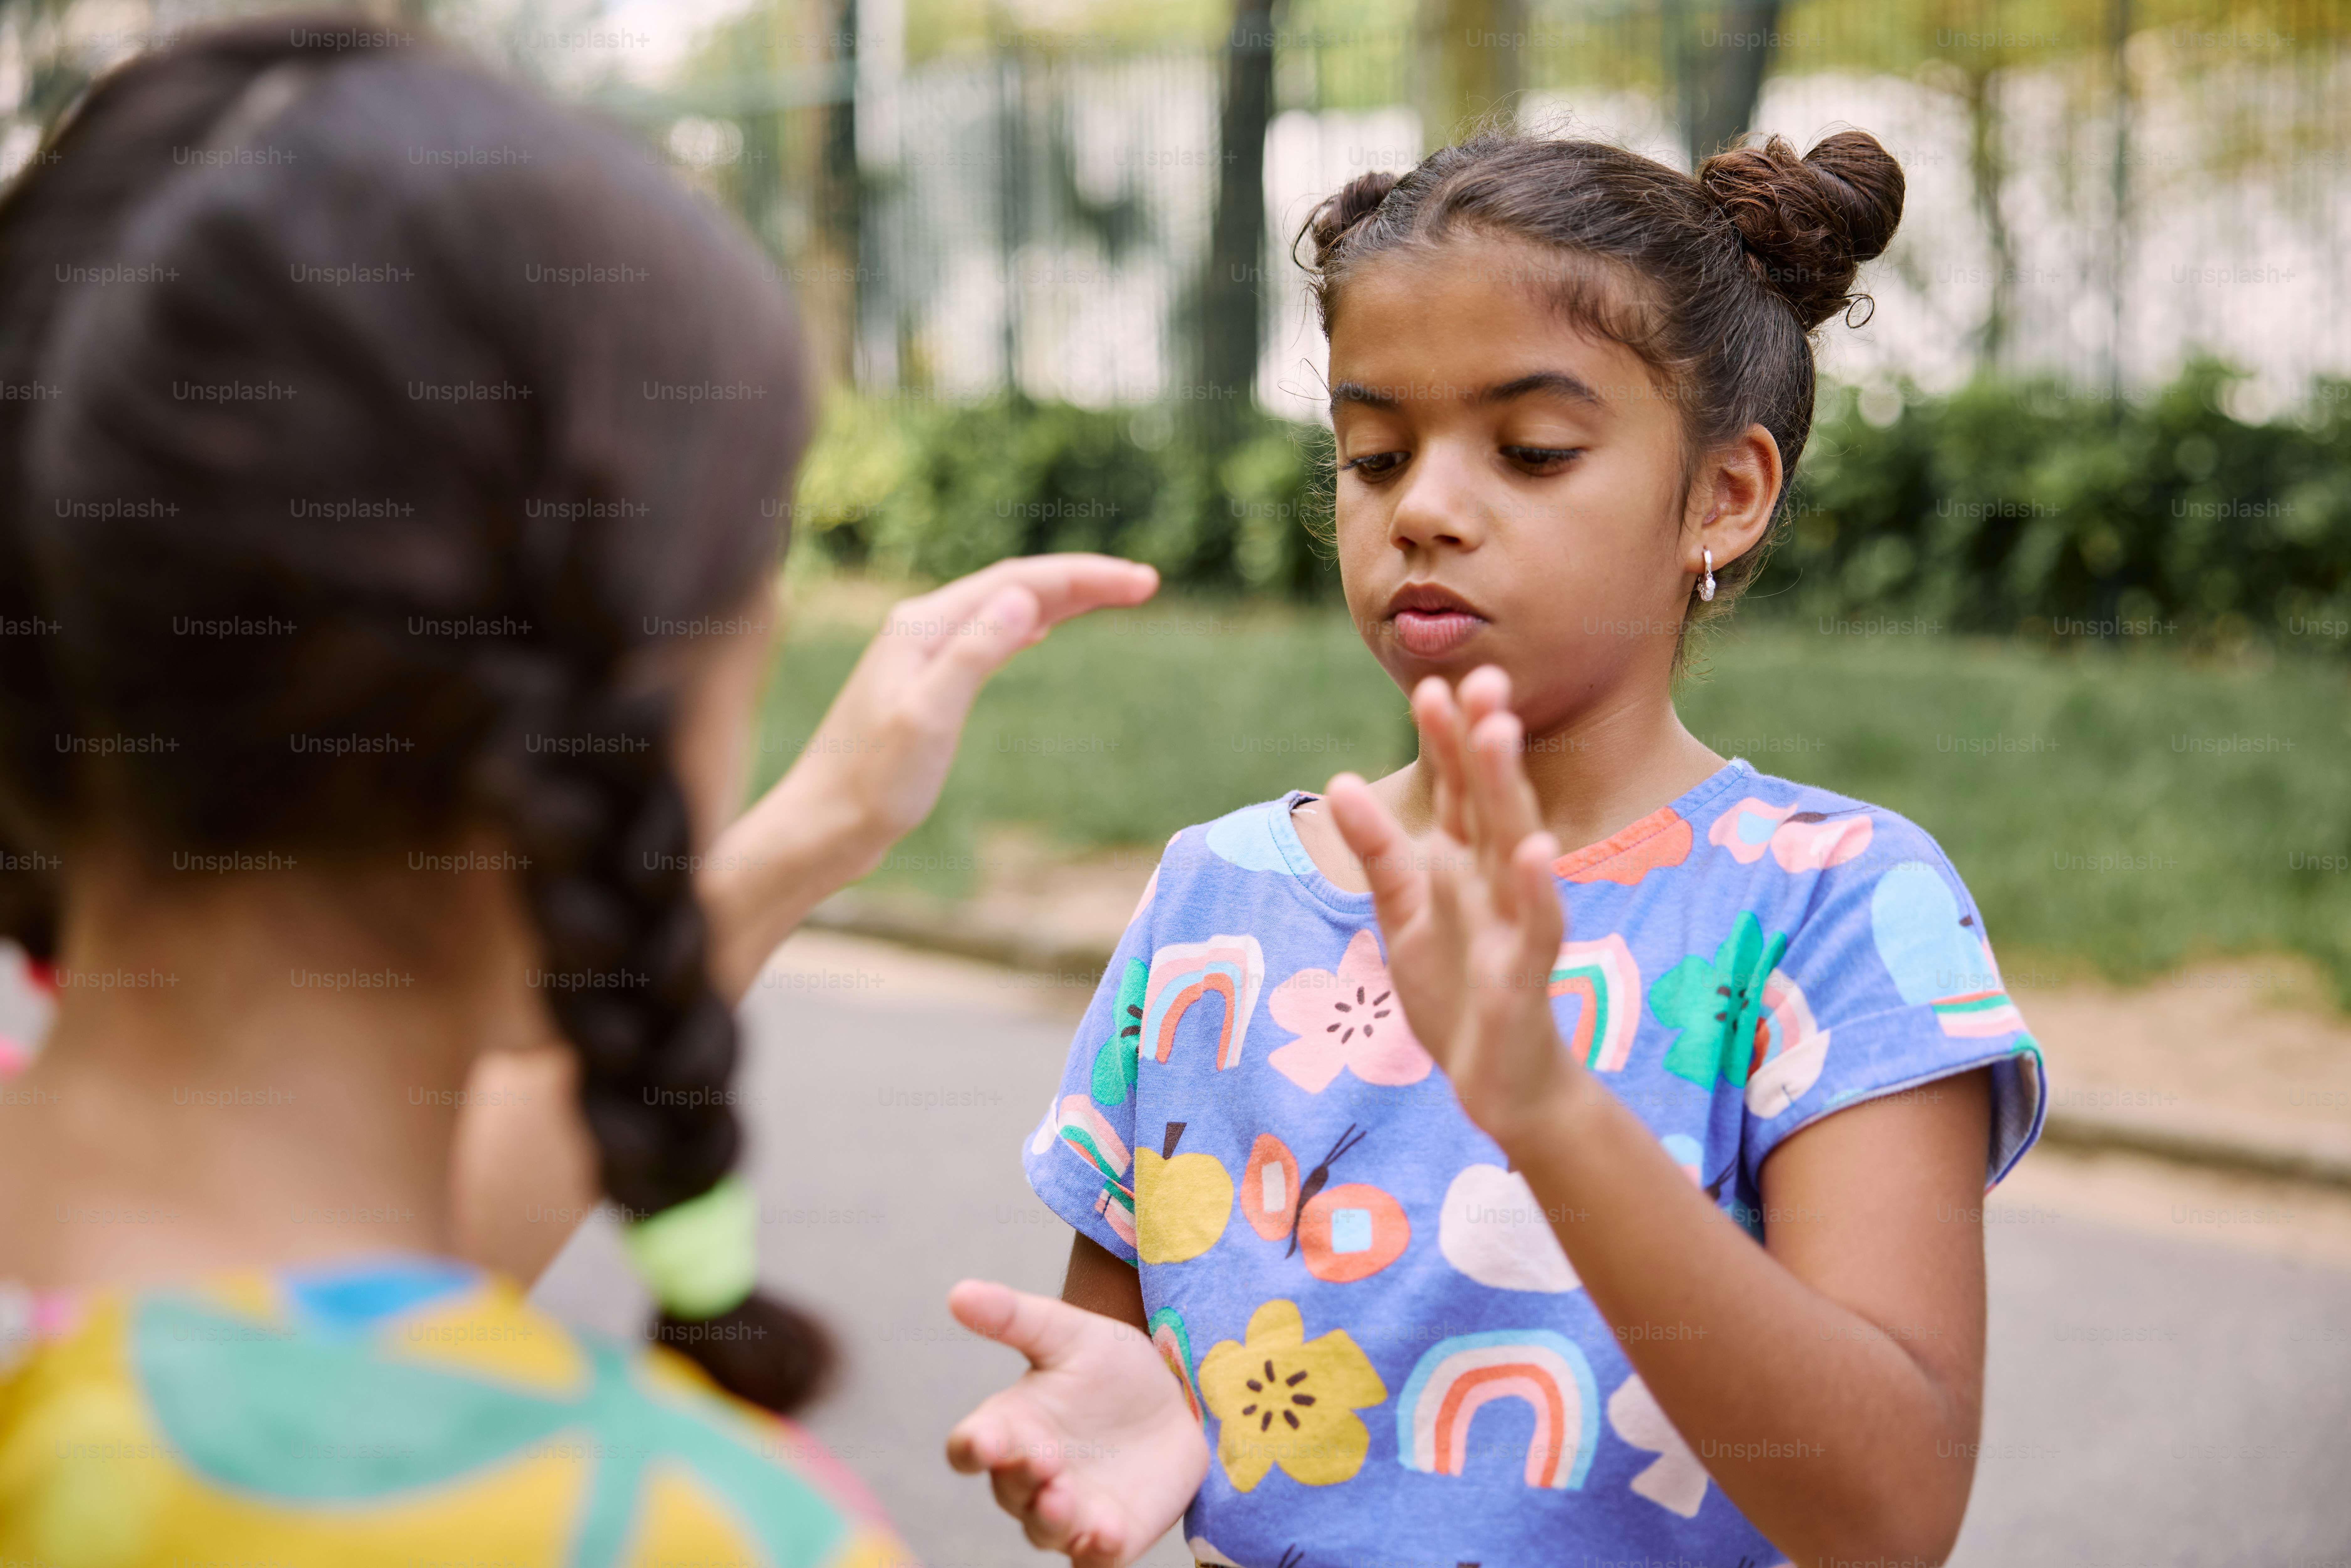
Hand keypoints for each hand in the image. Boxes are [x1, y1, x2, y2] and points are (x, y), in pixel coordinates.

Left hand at [702, 554, 1155, 995]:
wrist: (822, 828)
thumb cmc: (871, 784)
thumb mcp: (928, 717)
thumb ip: (973, 654)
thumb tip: (1024, 598)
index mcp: (923, 626)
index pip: (1019, 581)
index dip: (1084, 576)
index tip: (1142, 581)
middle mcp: (920, 628)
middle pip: (1014, 585)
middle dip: (1081, 580)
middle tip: (1146, 582)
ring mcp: (921, 655)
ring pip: (1003, 609)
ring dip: (1059, 599)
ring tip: (1112, 595)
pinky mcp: (925, 684)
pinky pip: (987, 636)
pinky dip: (1026, 625)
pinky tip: (1041, 629)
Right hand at [945, 1279, 1207, 1567]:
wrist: (1177, 1398)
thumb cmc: (1109, 1364)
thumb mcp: (1066, 1332)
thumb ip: (1014, 1317)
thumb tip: (958, 1292)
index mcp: (1010, 1428)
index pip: (969, 1448)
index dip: (973, 1447)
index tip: (986, 1439)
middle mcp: (1029, 1477)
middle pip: (1007, 1491)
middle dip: (1021, 1479)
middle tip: (1045, 1459)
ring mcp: (1069, 1511)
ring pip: (1044, 1530)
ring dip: (1051, 1520)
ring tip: (1066, 1500)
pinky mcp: (1109, 1535)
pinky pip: (1093, 1558)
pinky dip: (1095, 1552)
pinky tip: (1107, 1535)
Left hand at [1322, 666, 1580, 1147]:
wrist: (1500, 1081)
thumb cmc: (1457, 990)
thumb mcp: (1404, 913)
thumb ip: (1378, 850)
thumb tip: (1340, 782)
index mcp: (1466, 865)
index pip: (1457, 791)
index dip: (1446, 741)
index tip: (1430, 685)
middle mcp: (1497, 883)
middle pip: (1490, 802)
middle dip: (1482, 742)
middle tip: (1480, 677)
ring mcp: (1515, 925)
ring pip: (1515, 846)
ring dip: (1508, 790)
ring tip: (1499, 733)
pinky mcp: (1526, 975)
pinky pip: (1535, 926)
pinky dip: (1535, 889)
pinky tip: (1534, 851)